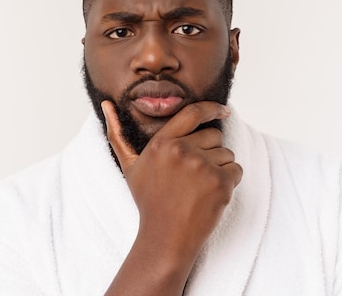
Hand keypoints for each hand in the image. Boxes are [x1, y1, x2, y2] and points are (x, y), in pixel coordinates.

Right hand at [101, 100, 242, 264]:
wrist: (165, 237)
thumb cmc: (149, 201)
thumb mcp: (130, 166)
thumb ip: (117, 134)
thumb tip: (105, 104)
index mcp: (162, 142)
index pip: (193, 113)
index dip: (212, 108)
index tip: (223, 111)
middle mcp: (181, 150)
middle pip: (214, 136)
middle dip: (211, 151)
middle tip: (196, 174)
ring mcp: (201, 166)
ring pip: (227, 154)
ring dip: (220, 168)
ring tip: (200, 187)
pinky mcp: (219, 182)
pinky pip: (236, 170)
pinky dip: (230, 182)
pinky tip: (211, 195)